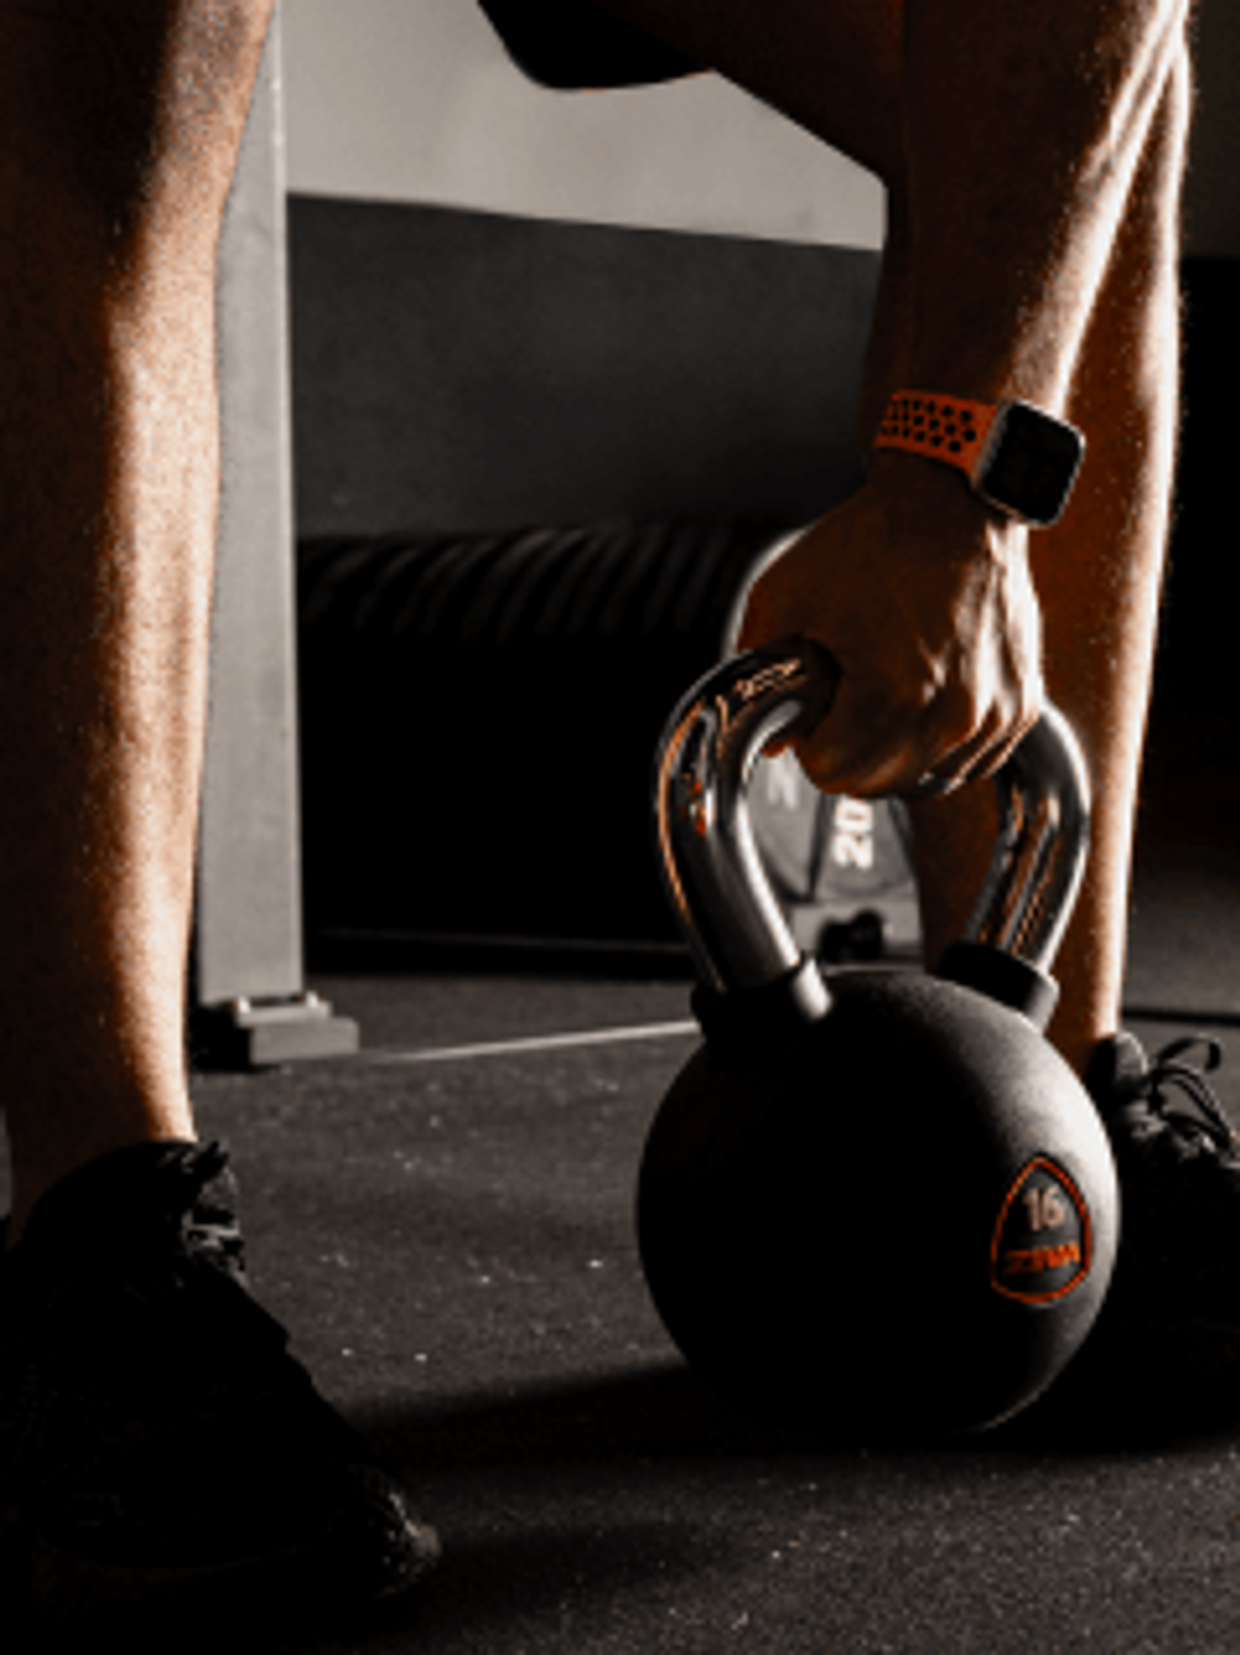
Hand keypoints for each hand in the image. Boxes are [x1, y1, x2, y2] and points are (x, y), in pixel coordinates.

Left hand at [735, 460, 1043, 797]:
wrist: (954, 503)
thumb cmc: (874, 542)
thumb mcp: (783, 596)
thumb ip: (756, 672)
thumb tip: (767, 736)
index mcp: (895, 696)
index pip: (832, 774)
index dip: (811, 739)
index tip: (817, 703)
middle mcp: (954, 715)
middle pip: (877, 785)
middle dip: (851, 750)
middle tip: (847, 696)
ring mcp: (994, 714)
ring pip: (926, 781)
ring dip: (898, 751)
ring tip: (889, 691)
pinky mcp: (1020, 706)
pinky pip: (970, 761)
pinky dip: (942, 743)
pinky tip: (925, 699)